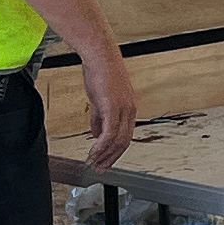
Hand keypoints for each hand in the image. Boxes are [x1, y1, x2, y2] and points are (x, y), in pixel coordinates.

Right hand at [77, 41, 139, 169]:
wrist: (99, 56)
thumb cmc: (100, 72)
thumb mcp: (100, 99)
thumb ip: (99, 118)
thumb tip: (96, 134)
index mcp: (129, 108)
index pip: (126, 136)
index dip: (115, 151)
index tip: (106, 160)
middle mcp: (130, 110)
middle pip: (124, 142)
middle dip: (111, 158)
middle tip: (100, 168)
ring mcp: (123, 109)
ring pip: (117, 141)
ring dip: (104, 155)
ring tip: (94, 163)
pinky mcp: (113, 108)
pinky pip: (109, 134)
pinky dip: (101, 146)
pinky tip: (93, 152)